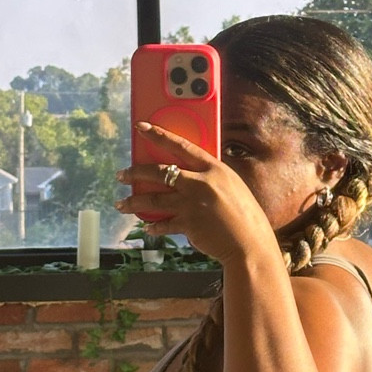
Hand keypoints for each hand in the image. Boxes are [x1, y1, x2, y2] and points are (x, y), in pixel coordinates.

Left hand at [117, 123, 281, 266]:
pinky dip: (154, 226)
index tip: (141, 127)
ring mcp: (192, 204)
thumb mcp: (231, 186)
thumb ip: (209, 178)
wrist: (251, 244)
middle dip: (136, 172)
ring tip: (121, 204)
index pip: (181, 145)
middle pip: (160, 172)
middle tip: (121, 175)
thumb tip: (184, 175)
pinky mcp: (188, 224)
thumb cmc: (244, 215)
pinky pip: (164, 223)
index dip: (159, 135)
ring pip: (154, 200)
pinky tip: (147, 227)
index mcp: (214, 168)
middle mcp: (201, 183)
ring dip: (134, 202)